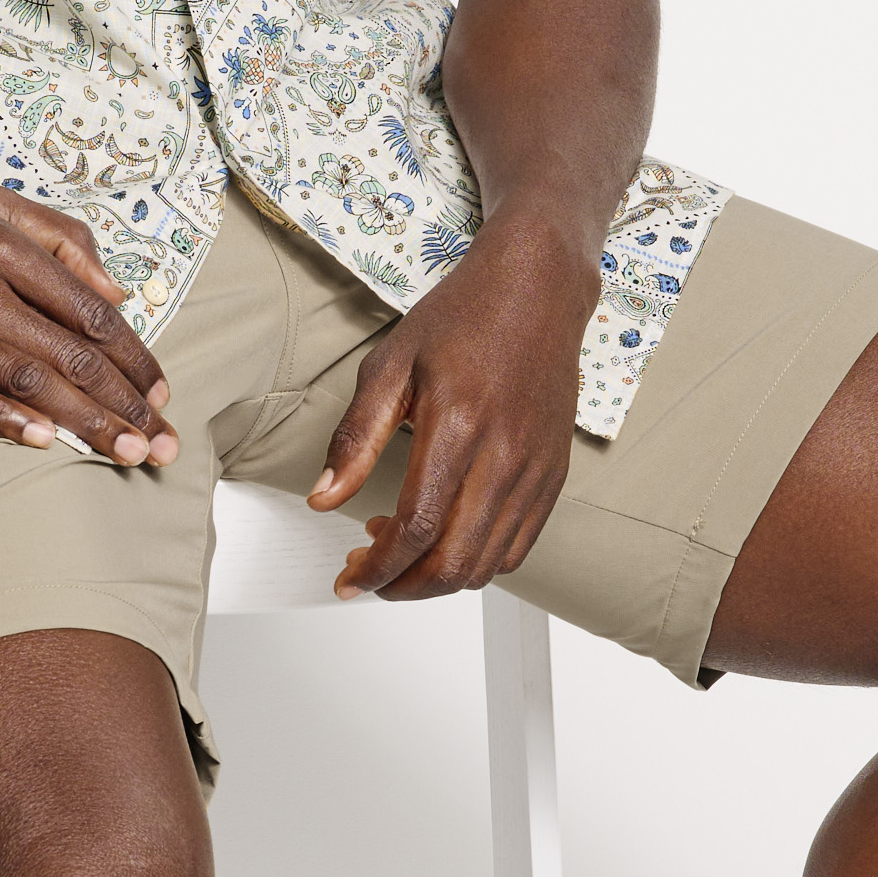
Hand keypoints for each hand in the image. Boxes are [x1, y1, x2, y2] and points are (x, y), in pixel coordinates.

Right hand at [0, 183, 180, 463]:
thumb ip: (61, 238)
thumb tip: (119, 290)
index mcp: (6, 248)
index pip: (90, 314)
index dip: (134, 358)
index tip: (163, 393)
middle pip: (68, 355)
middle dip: (124, 404)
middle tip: (163, 445)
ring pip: (25, 381)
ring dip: (83, 422)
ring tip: (125, 454)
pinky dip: (3, 419)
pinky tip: (45, 443)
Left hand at [304, 217, 597, 596]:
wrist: (537, 291)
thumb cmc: (465, 318)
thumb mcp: (391, 365)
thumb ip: (356, 438)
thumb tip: (323, 498)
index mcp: (459, 425)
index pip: (416, 528)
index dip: (378, 567)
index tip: (351, 576)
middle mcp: (505, 455)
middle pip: (454, 561)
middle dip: (403, 585)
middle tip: (370, 573)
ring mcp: (535, 469)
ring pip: (487, 564)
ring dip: (438, 579)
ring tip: (403, 552)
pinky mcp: (554, 474)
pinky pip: (519, 547)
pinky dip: (478, 563)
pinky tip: (448, 540)